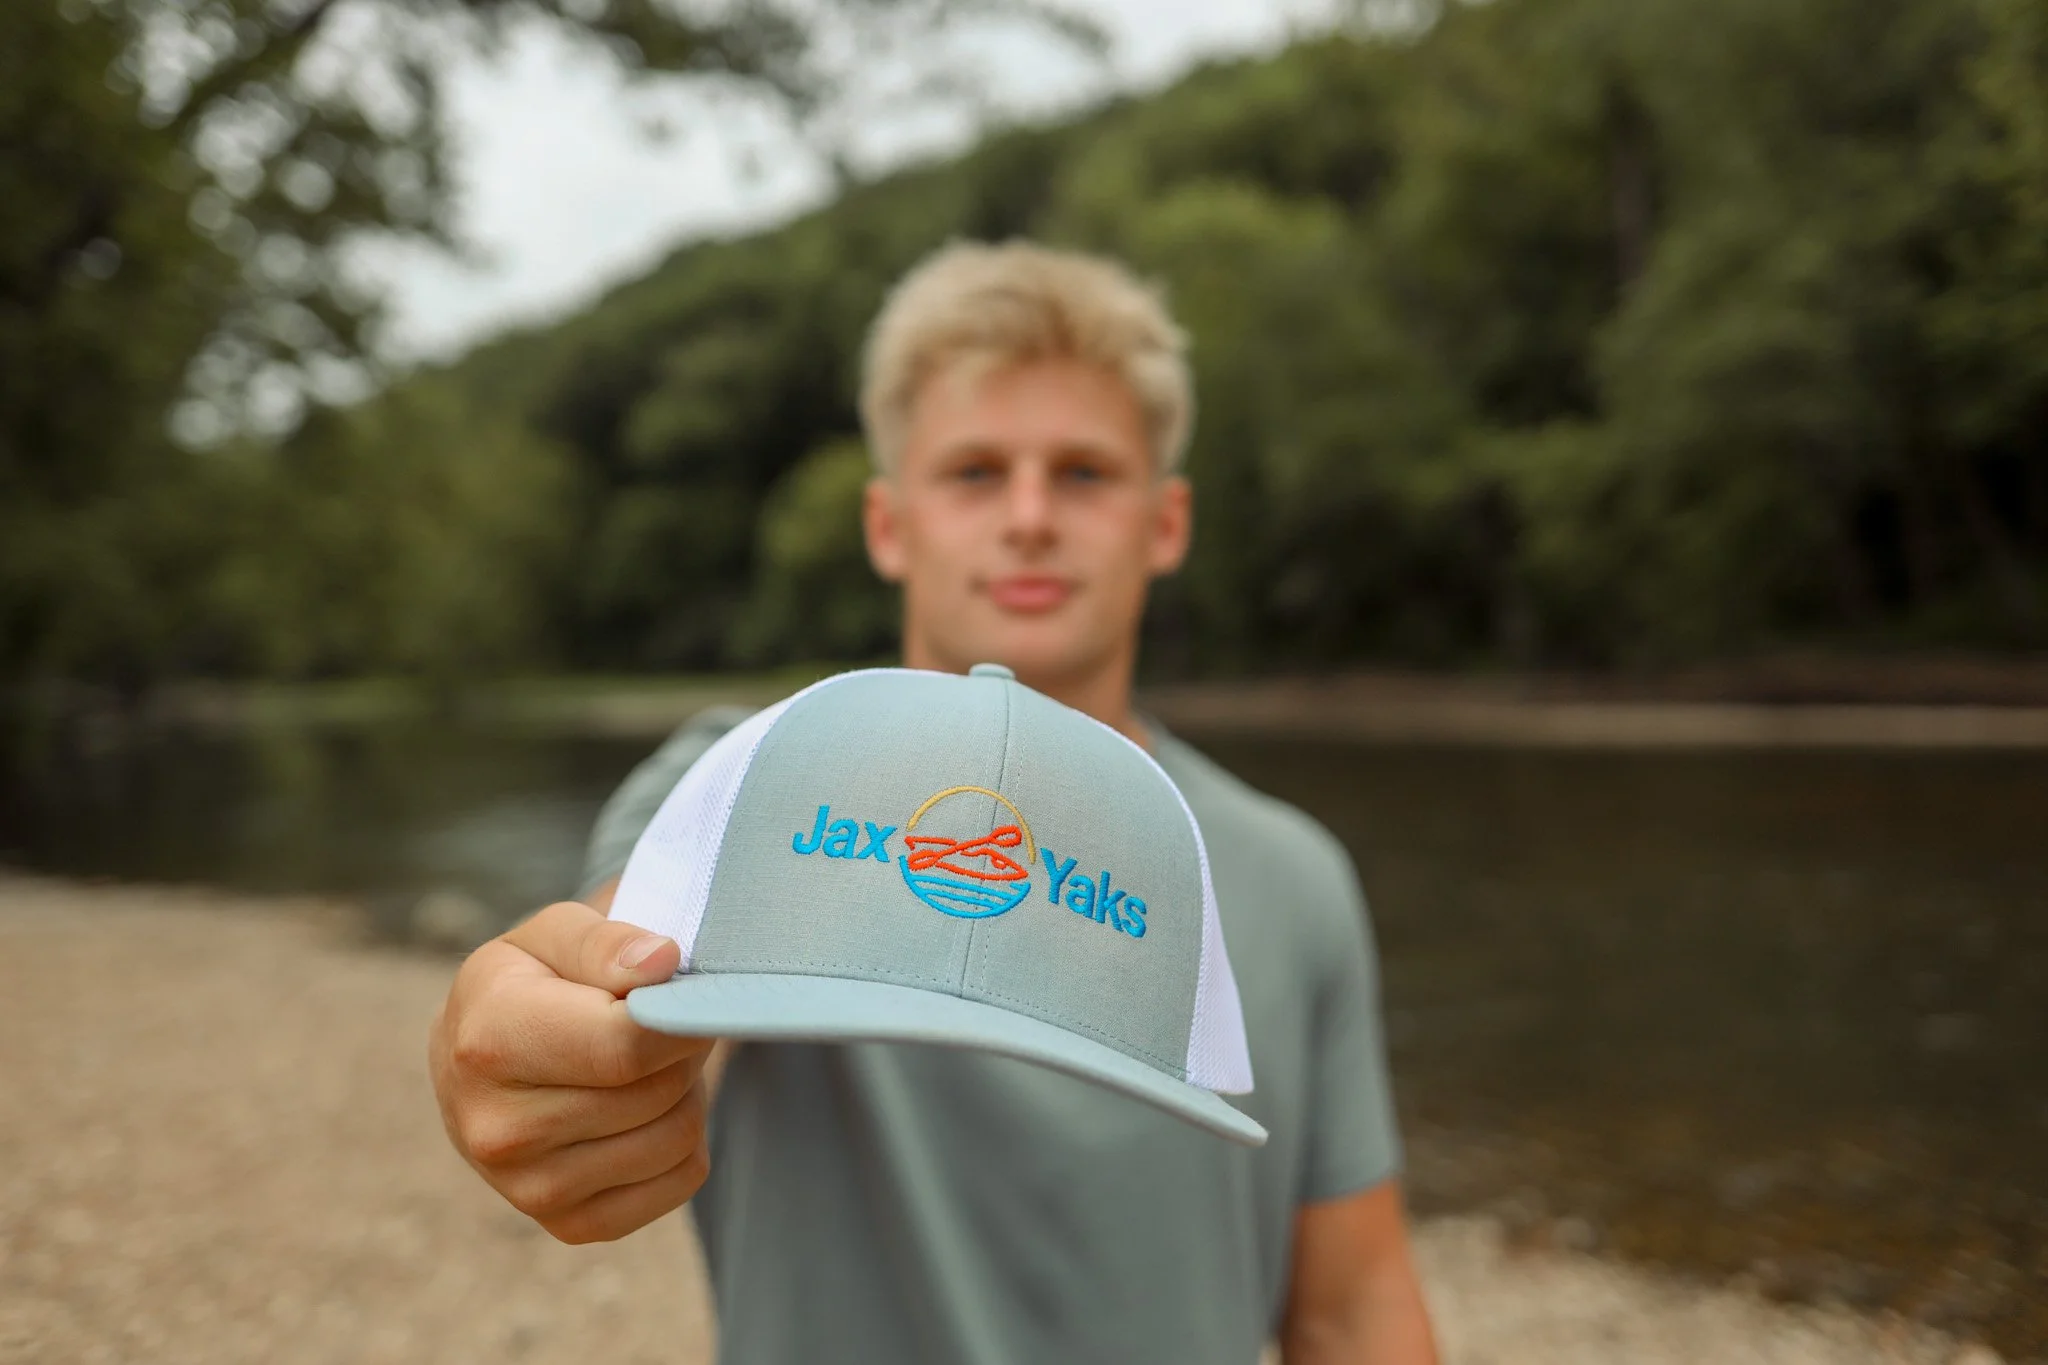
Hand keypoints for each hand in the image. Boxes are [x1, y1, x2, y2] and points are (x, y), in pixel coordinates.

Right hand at [428, 898, 712, 1242]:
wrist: (478, 1058)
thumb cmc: (529, 983)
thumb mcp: (554, 936)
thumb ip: (606, 943)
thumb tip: (662, 964)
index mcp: (489, 1042)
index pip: (623, 1047)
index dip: (679, 1018)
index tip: (693, 996)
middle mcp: (497, 1129)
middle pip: (658, 1091)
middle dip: (680, 1047)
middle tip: (660, 1022)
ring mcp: (528, 1189)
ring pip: (677, 1137)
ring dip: (683, 1092)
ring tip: (644, 1064)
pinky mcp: (568, 1225)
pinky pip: (681, 1181)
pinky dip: (682, 1142)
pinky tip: (640, 1111)